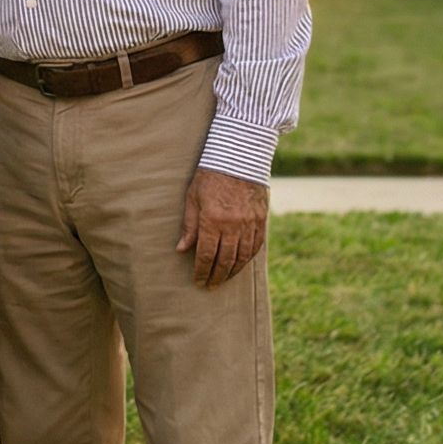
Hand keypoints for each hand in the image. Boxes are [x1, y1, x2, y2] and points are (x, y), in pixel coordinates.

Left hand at [175, 167, 269, 288]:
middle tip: (210, 286)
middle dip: (216, 276)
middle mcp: (232, 225)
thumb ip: (189, 226)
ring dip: (232, 271)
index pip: (205, 255)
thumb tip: (181, 249)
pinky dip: (247, 258)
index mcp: (212, 220)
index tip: (198, 281)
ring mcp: (249, 223)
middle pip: (224, 260)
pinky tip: (240, 264)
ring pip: (241, 257)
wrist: (238, 157)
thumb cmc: (209, 176)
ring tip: (224, 279)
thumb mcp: (193, 198)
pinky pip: (255, 246)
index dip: (201, 271)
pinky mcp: (261, 220)